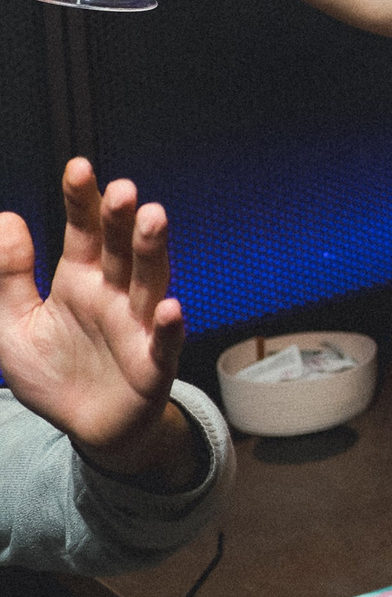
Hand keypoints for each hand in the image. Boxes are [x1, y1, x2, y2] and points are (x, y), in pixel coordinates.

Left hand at [0, 159, 194, 483]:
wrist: (87, 429)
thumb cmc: (56, 373)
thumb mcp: (12, 326)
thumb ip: (8, 275)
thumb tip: (6, 219)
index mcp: (81, 281)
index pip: (84, 232)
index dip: (81, 201)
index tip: (79, 167)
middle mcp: (115, 296)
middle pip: (122, 250)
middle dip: (122, 220)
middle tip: (121, 191)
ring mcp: (138, 327)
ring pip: (150, 283)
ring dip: (154, 253)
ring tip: (153, 220)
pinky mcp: (152, 365)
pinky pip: (163, 344)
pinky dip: (169, 328)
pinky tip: (170, 309)